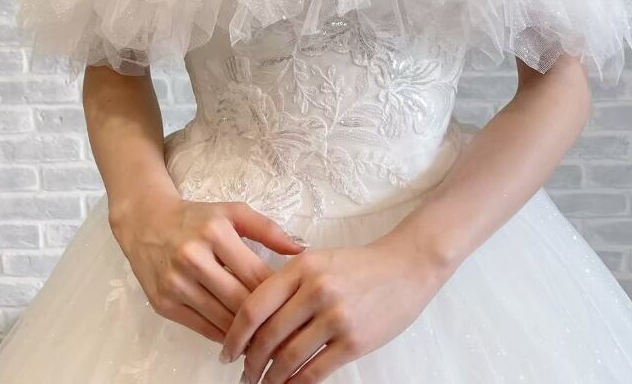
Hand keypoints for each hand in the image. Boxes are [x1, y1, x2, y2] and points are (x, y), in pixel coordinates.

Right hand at [109, 191, 306, 343]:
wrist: (147, 223)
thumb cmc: (197, 218)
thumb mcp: (233, 212)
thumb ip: (268, 229)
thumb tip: (301, 250)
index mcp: (216, 232)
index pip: (255, 274)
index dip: (279, 295)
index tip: (296, 307)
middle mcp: (194, 258)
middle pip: (240, 300)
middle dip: (265, 319)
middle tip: (287, 332)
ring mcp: (176, 283)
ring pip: (221, 319)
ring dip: (246, 334)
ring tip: (268, 341)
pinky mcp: (163, 303)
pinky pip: (201, 328)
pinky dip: (223, 336)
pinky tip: (239, 339)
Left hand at [219, 236, 443, 382]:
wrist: (405, 267)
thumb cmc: (359, 265)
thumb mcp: (319, 260)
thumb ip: (289, 283)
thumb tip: (256, 319)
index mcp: (302, 266)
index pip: (255, 305)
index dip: (235, 334)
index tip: (226, 351)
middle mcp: (316, 289)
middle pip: (268, 336)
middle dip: (250, 362)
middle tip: (244, 374)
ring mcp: (336, 316)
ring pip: (288, 357)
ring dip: (270, 378)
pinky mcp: (354, 340)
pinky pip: (315, 371)